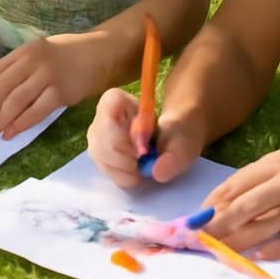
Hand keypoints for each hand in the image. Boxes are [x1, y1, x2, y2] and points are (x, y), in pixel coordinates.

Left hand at [0, 34, 91, 142]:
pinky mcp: (63, 91)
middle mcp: (30, 62)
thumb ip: (14, 75)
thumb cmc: (63, 58)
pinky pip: (37, 111)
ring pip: (15, 102)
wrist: (101, 51)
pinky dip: (21, 124)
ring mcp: (47, 76)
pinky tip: (9, 134)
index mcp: (19, 54)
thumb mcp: (35, 58)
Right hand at [87, 88, 205, 187]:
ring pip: (101, 161)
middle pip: (102, 145)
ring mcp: (96, 138)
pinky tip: (136, 171)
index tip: (144, 151)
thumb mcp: (184, 138)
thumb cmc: (177, 130)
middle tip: (147, 161)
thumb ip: (175, 153)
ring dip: (125, 172)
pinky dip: (124, 177)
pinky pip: (106, 171)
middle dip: (126, 162)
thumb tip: (157, 173)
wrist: (173, 135)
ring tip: (144, 165)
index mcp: (114, 101)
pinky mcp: (99, 155)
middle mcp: (98, 118)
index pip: (107, 120)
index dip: (124, 140)